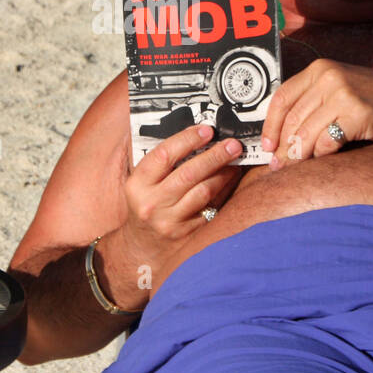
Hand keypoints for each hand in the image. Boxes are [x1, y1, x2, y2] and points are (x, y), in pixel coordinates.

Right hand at [120, 124, 244, 267]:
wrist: (143, 242)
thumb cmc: (146, 202)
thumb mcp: (142, 181)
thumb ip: (162, 160)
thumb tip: (197, 134)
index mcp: (137, 185)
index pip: (163, 155)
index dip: (187, 140)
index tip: (207, 130)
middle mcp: (151, 203)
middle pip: (189, 174)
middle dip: (214, 156)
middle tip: (233, 144)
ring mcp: (169, 221)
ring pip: (203, 191)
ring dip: (223, 173)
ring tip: (234, 161)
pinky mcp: (186, 233)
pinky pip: (211, 208)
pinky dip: (223, 191)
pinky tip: (230, 179)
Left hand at [259, 60, 372, 167]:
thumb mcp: (340, 89)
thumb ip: (313, 103)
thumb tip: (282, 136)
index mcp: (319, 69)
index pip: (282, 97)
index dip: (270, 125)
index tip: (267, 145)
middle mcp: (328, 78)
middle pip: (292, 118)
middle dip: (283, 146)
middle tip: (278, 166)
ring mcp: (343, 95)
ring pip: (306, 133)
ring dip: (298, 156)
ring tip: (295, 168)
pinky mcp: (357, 114)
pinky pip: (327, 142)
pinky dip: (321, 155)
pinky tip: (323, 160)